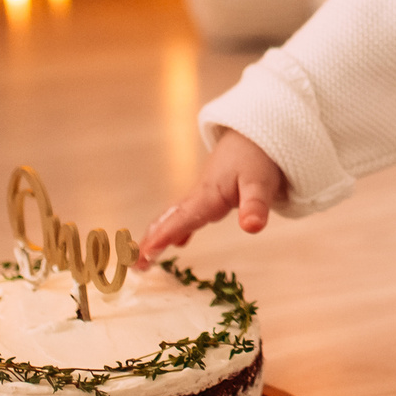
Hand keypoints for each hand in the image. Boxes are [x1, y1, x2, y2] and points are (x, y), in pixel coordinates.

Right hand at [140, 131, 286, 261]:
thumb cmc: (259, 156)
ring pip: (175, 217)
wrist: (256, 131)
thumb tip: (251, 228)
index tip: (145, 255)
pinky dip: (178, 228)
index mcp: (209, 194)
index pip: (182, 219)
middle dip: (151, 241)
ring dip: (158, 235)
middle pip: (170, 220)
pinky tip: (179, 243)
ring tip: (143, 257)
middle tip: (134, 264)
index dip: (163, 237)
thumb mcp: (261, 181)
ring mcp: (202, 194)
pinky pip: (188, 214)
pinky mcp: (210, 193)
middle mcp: (200, 195)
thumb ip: (256, 205)